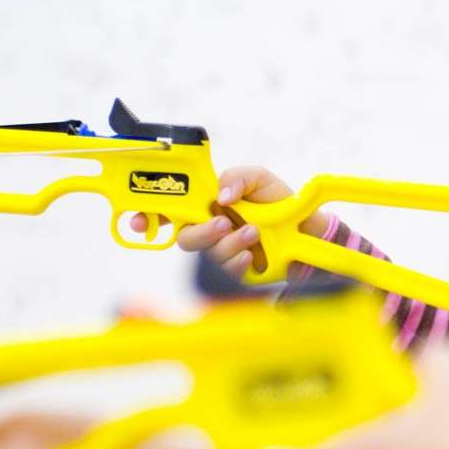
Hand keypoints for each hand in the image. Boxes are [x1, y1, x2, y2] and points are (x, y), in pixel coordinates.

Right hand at [131, 166, 329, 278]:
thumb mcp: (258, 178)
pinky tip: (252, 254)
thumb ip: (237, 177)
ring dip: (229, 243)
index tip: (142, 221)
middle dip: (200, 232)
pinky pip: (226, 271)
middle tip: (224, 223)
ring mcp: (221, 250)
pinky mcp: (236, 269)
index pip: (169, 210)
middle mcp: (209, 228)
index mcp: (206, 204)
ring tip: (254, 231)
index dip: (148, 216)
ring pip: (207, 254)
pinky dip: (238, 261)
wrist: (305, 226)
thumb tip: (220, 195)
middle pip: (184, 238)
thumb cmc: (277, 200)